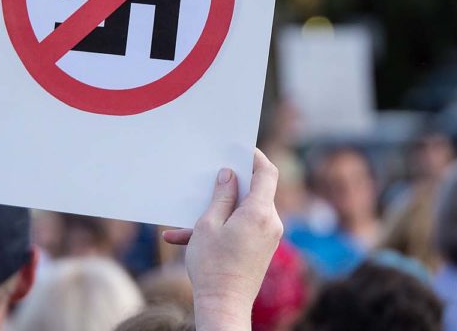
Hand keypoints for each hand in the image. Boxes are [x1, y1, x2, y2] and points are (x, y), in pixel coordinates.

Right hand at [163, 149, 282, 330]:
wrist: (224, 307)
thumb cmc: (213, 266)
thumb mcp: (208, 224)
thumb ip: (221, 196)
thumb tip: (229, 175)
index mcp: (259, 212)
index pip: (267, 173)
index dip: (255, 157)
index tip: (240, 149)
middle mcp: (271, 223)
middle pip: (256, 192)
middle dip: (232, 184)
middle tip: (210, 177)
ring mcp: (269, 238)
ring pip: (245, 212)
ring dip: (219, 211)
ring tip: (187, 220)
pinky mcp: (262, 250)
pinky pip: (242, 229)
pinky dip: (221, 229)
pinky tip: (185, 238)